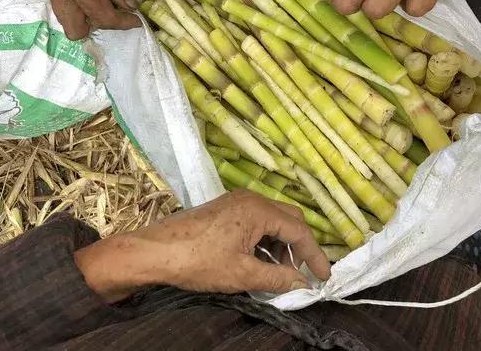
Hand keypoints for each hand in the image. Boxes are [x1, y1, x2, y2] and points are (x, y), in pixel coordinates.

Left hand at [74, 190, 330, 303]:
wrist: (156, 251)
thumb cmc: (199, 261)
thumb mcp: (242, 273)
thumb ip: (278, 277)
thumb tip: (302, 282)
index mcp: (258, 209)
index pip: (299, 230)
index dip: (315, 255)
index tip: (325, 277)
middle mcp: (250, 198)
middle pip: (289, 219)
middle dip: (300, 247)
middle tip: (304, 274)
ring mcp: (236, 202)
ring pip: (273, 220)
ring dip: (282, 245)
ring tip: (280, 273)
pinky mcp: (225, 209)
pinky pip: (257, 221)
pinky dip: (265, 240)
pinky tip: (260, 261)